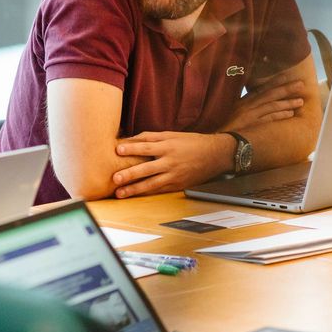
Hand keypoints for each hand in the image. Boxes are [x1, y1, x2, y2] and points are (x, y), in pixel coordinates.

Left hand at [111, 132, 232, 197]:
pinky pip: (159, 190)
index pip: (146, 147)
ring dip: (134, 189)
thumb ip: (152, 137)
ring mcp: (174, 175)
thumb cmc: (191, 142)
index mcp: (168, 146)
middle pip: (146, 169)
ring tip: (119, 193)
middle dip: (130, 174)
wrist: (215, 155)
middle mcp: (170, 161)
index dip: (132, 148)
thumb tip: (131, 139)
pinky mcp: (177, 185)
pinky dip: (146, 193)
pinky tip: (135, 196)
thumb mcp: (172, 135)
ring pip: (151, 184)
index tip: (118, 150)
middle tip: (115, 178)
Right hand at [220, 79, 304, 132]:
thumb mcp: (229, 114)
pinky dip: (280, 116)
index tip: (286, 76)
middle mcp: (247, 106)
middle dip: (286, 89)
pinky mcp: (251, 126)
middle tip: (301, 84)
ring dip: (287, 103)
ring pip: (272, 106)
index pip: (261, 89)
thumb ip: (240, 109)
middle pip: (270, 95)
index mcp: (242, 102)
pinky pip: (269, 119)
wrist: (212, 140)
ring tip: (300, 101)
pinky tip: (290, 114)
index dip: (275, 82)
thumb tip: (251, 106)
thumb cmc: (219, 129)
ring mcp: (249, 116)